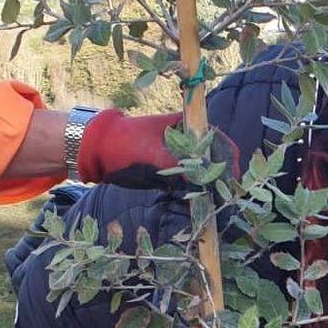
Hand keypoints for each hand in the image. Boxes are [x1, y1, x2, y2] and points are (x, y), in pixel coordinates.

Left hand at [78, 109, 239, 190]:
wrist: (96, 149)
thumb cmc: (123, 144)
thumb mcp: (153, 154)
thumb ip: (179, 167)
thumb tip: (203, 181)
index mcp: (185, 125)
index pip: (218, 140)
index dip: (228, 160)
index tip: (231, 180)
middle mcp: (186, 138)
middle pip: (213, 157)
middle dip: (221, 177)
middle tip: (225, 197)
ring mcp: (178, 154)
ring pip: (202, 170)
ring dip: (209, 186)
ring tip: (216, 202)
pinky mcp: (170, 169)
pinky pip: (189, 180)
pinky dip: (195, 190)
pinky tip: (200, 202)